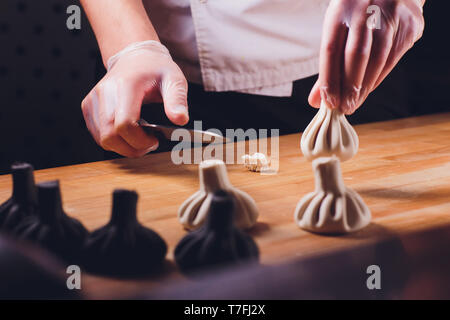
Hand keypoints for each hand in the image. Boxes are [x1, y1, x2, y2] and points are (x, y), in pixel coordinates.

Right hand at [81, 41, 188, 156]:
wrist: (135, 58)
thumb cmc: (155, 69)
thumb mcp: (174, 79)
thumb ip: (178, 99)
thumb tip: (180, 119)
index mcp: (125, 85)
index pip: (125, 124)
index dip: (140, 141)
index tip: (155, 140)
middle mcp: (104, 92)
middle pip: (110, 136)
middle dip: (132, 148)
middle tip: (149, 143)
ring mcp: (93, 100)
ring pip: (102, 139)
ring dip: (123, 147)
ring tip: (140, 137)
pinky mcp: (88, 107)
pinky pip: (98, 135)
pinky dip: (114, 141)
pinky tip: (128, 133)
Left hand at [309, 0, 424, 113]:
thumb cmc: (356, 17)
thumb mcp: (336, 30)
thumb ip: (327, 66)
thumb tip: (316, 101)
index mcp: (340, 10)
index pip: (331, 50)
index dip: (329, 79)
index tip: (328, 103)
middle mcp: (365, 10)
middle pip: (356, 55)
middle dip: (349, 86)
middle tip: (344, 108)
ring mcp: (390, 15)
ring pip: (377, 58)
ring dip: (364, 86)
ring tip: (354, 103)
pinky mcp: (409, 24)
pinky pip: (392, 58)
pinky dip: (378, 77)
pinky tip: (368, 89)